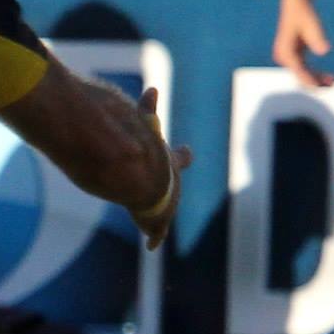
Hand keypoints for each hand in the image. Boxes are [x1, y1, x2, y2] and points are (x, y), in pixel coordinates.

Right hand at [128, 89, 191, 250]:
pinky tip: (153, 245)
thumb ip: (148, 110)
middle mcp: (171, 187)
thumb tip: (153, 88)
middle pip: (174, 188)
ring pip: (164, 213)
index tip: (187, 151)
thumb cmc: (145, 154)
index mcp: (170, 165)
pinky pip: (155, 232)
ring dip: (161, 217)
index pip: (179, 158)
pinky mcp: (156, 223)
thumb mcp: (147, 128)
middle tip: (170, 193)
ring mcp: (165, 206)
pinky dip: (154, 237)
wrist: (147, 182)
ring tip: (158, 225)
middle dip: (173, 190)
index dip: (182, 156)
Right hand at [273, 0, 333, 87]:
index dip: (312, 80)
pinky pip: (304, 69)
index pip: (299, 72)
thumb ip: (317, 38)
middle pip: (300, 75)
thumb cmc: (304, 13)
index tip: (325, 86)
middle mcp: (283, 58)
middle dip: (316, 81)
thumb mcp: (312, 25)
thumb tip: (324, 51)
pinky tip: (329, 76)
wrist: (296, 4)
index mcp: (285, 53)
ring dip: (317, 79)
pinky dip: (315, 73)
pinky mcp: (293, 56)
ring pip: (303, 74)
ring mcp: (287, 58)